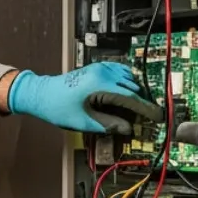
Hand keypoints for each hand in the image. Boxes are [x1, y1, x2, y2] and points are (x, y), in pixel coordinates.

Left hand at [7, 63, 163, 134]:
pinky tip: (127, 92)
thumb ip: (108, 125)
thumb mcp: (84, 122)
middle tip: (148, 117)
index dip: (146, 109)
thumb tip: (128, 129)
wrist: (39, 93)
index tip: (157, 117)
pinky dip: (126, 82)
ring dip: (134, 92)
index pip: (131, 97)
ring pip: (127, 78)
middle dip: (141, 103)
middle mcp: (102, 73)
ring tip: (137, 108)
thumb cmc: (57, 107)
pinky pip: (119, 72)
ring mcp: (99, 68)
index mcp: (100, 85)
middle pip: (132, 87)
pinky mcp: (96, 68)